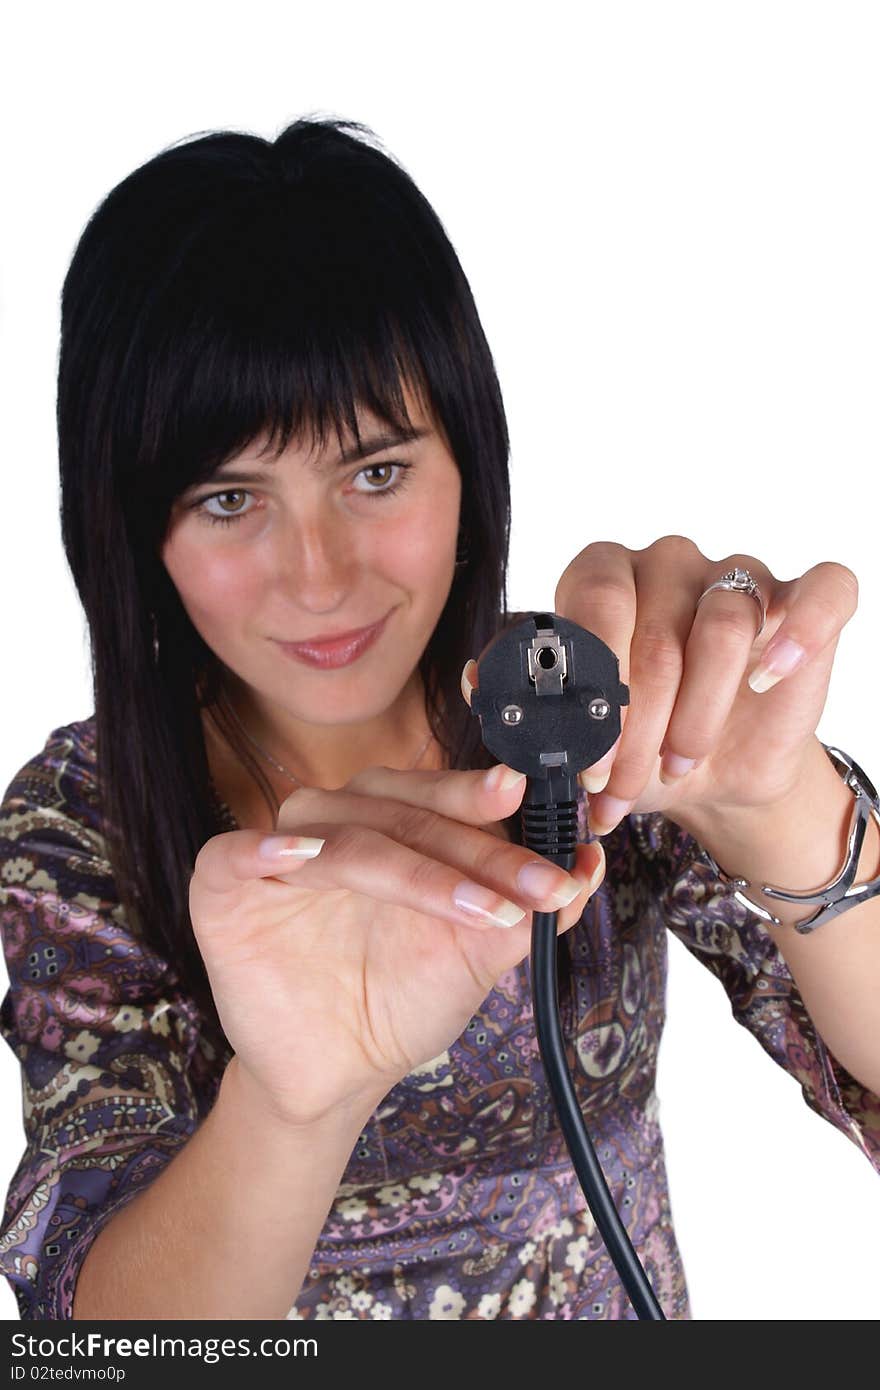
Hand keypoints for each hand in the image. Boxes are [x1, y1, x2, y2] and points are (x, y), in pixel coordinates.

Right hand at [188, 764, 604, 1128]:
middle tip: (531, 883)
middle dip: (475, 848)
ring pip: (346, 834)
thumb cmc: (403, 997)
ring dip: (411, 868)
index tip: (548, 812)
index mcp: (396, 820)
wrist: (336, 1071)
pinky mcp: (224, 880)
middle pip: (404, 810)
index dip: (492, 806)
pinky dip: (269, 851)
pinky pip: (238, 852)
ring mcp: (280, 846)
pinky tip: (300, 860)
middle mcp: (340, 820)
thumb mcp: (479, 953)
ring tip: (472, 908)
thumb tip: (589, 862)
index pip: (445, 798)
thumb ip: (529, 906)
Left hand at [463, 538, 858, 837]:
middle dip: (635, 725)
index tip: (586, 763)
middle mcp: (665, 563)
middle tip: (619, 786)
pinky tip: (771, 678)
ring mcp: (735, 576)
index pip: (593, 602)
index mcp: (600, 579)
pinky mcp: (804, 601)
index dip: (591, 687)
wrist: (709, 779)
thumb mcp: (568, 743)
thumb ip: (517, 710)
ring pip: (725, 628)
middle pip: (654, 629)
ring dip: (698, 716)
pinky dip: (802, 634)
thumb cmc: (631, 747)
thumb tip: (476, 679)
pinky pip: (822, 592)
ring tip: (678, 765)